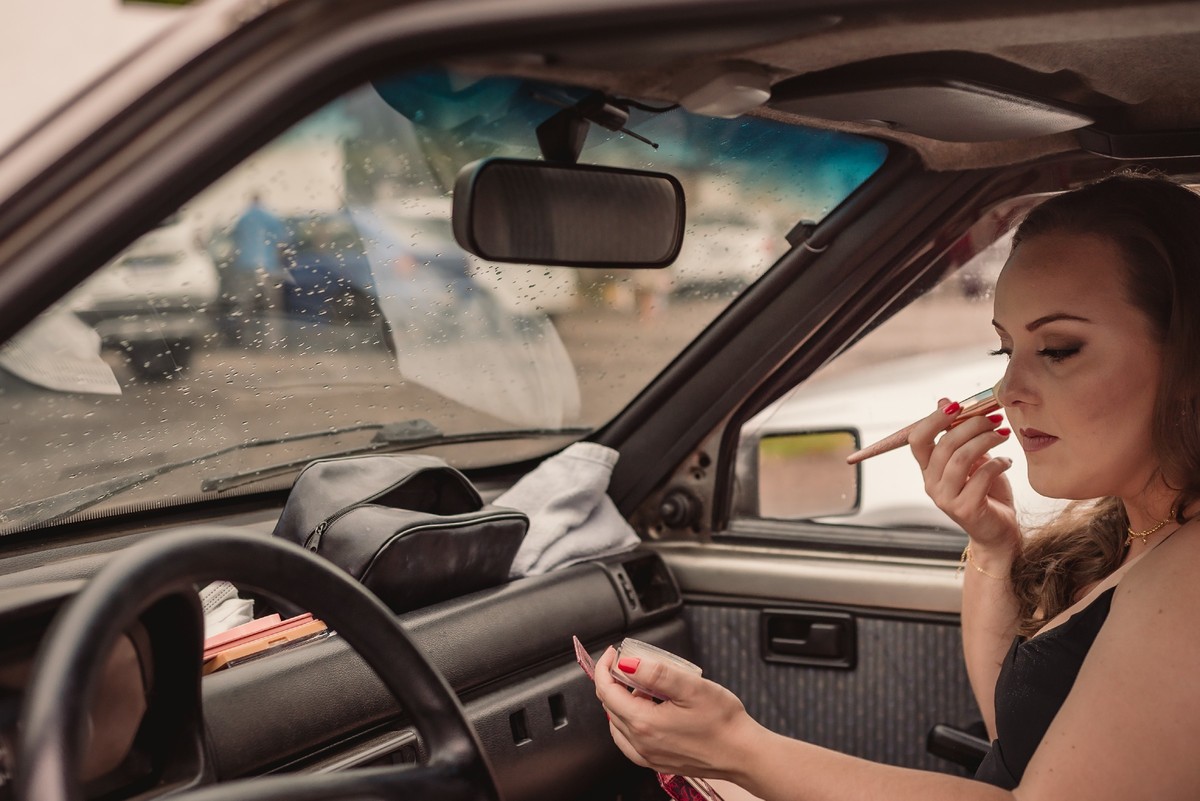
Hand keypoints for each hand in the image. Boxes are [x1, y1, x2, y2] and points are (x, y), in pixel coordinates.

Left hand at [594, 646, 763, 780]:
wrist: (743, 754)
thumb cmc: (723, 722)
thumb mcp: (691, 686)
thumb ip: (656, 672)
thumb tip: (626, 663)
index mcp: (644, 724)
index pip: (607, 691)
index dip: (605, 668)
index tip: (613, 653)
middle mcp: (640, 744)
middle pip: (610, 707)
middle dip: (614, 682)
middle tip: (631, 664)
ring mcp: (647, 756)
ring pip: (618, 724)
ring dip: (623, 702)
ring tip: (644, 687)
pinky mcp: (657, 762)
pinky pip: (629, 740)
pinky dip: (630, 722)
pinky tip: (648, 711)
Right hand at [907, 398, 1019, 553]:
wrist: (998, 533)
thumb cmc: (986, 493)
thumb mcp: (973, 458)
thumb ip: (958, 434)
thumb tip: (944, 401)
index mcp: (928, 469)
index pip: (917, 439)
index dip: (934, 419)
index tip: (958, 406)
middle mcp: (931, 484)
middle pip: (944, 444)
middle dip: (971, 425)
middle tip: (994, 419)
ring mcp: (945, 498)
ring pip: (961, 459)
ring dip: (986, 441)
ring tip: (1003, 435)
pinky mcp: (965, 509)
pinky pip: (981, 477)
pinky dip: (998, 464)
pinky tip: (1007, 462)